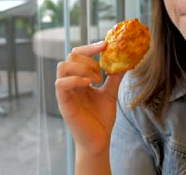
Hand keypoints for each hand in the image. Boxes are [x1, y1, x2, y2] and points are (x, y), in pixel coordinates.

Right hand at [55, 41, 123, 155]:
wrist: (98, 141)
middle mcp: (70, 83)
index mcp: (79, 79)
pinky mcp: (63, 103)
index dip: (90, 48)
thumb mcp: (110, 93)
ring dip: (82, 67)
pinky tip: (89, 83)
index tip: (106, 44)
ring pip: (62, 67)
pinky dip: (75, 79)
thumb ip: (114, 78)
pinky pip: (61, 84)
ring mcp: (66, 92)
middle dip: (88, 58)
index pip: (78, 55)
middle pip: (70, 57)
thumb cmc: (101, 119)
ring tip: (96, 79)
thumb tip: (124, 62)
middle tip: (102, 71)